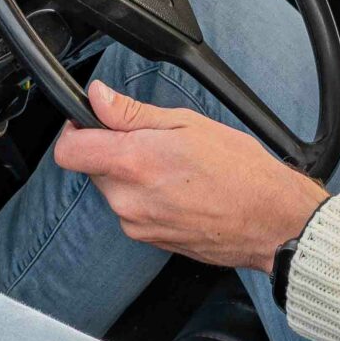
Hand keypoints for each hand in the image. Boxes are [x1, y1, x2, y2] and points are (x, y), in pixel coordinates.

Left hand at [54, 80, 328, 272]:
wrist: (270, 221)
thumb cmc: (239, 170)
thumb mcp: (187, 123)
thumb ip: (132, 113)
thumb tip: (97, 97)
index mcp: (133, 164)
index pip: (69, 151)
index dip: (75, 129)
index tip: (91, 120)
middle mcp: (128, 201)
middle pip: (93, 168)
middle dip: (114, 150)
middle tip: (154, 140)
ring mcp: (138, 226)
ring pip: (115, 190)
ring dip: (132, 175)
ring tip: (175, 166)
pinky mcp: (151, 242)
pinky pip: (133, 211)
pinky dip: (147, 197)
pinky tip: (180, 189)